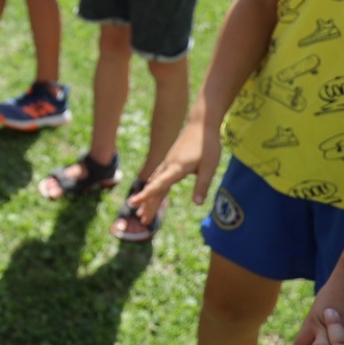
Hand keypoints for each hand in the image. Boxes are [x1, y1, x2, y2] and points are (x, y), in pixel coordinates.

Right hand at [126, 99, 217, 225]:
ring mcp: (167, 163)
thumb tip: (197, 203)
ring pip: (154, 183)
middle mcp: (168, 166)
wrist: (201, 124)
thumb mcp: (209, 166)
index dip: (146, 196)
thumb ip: (203, 185)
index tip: (133, 204)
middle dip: (147, 205)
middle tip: (142, 220)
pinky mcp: (170, 162)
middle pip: (154, 188)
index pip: (159, 185)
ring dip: (149, 199)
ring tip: (142, 213)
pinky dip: (152, 188)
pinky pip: (157, 178)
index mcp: (176, 168)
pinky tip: (149, 192)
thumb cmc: (207, 145)